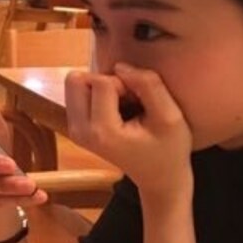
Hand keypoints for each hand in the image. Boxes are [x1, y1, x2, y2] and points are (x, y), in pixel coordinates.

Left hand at [65, 64, 192, 197]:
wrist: (158, 176)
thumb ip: (148, 85)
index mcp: (101, 132)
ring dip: (99, 86)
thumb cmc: (169, 148)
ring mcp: (73, 130)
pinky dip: (96, 94)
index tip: (141, 101)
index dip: (125, 82)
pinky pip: (77, 94)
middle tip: (126, 99)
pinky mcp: (75, 127)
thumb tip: (120, 66)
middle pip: (75, 80)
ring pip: (74, 85)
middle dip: (103, 80)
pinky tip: (115, 110)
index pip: (101, 82)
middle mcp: (79, 131)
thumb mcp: (169, 115)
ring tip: (121, 105)